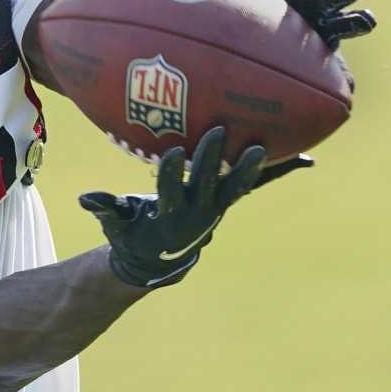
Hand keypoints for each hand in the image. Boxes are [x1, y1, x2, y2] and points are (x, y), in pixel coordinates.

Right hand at [79, 127, 265, 288]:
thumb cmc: (132, 237)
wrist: (160, 260)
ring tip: (262, 148)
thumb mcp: (116, 227)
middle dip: (211, 159)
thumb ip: (106, 210)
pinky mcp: (224, 202)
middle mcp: (198, 215)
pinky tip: (303, 159)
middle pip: (206, 184)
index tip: (170, 152)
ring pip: (235, 187)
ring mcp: (215, 209)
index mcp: (170, 219)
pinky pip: (250, 186)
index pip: (170, 193)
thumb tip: (86, 199)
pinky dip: (276, 172)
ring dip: (249, 168)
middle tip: (218, 130)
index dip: (170, 174)